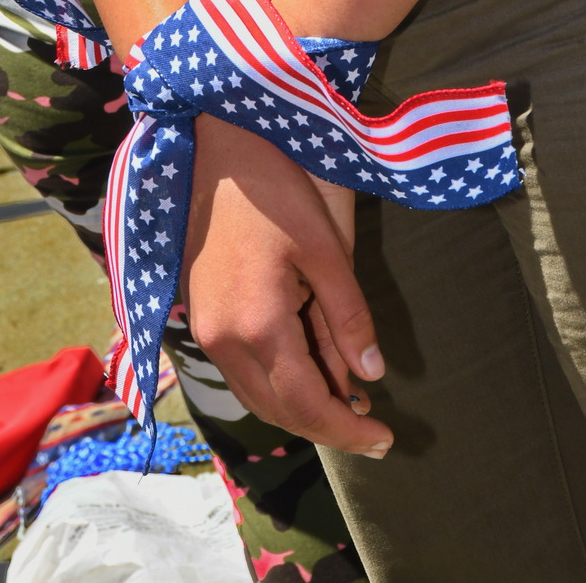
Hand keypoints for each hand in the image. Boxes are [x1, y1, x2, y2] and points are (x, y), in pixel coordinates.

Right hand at [182, 114, 390, 457]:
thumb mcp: (326, 248)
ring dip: (300, 408)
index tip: (386, 440)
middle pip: (278, 410)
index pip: (307, 405)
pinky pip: (241, 369)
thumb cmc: (276, 187)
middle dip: (328, 427)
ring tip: (348, 404)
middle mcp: (223, 339)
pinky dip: (276, 382)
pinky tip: (308, 369)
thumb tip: (372, 376)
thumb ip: (348, 317)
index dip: (349, 431)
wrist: (216, 145)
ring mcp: (205, 328)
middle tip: (373, 429)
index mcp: (258, 325)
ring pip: (256, 395)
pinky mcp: (199, 312)